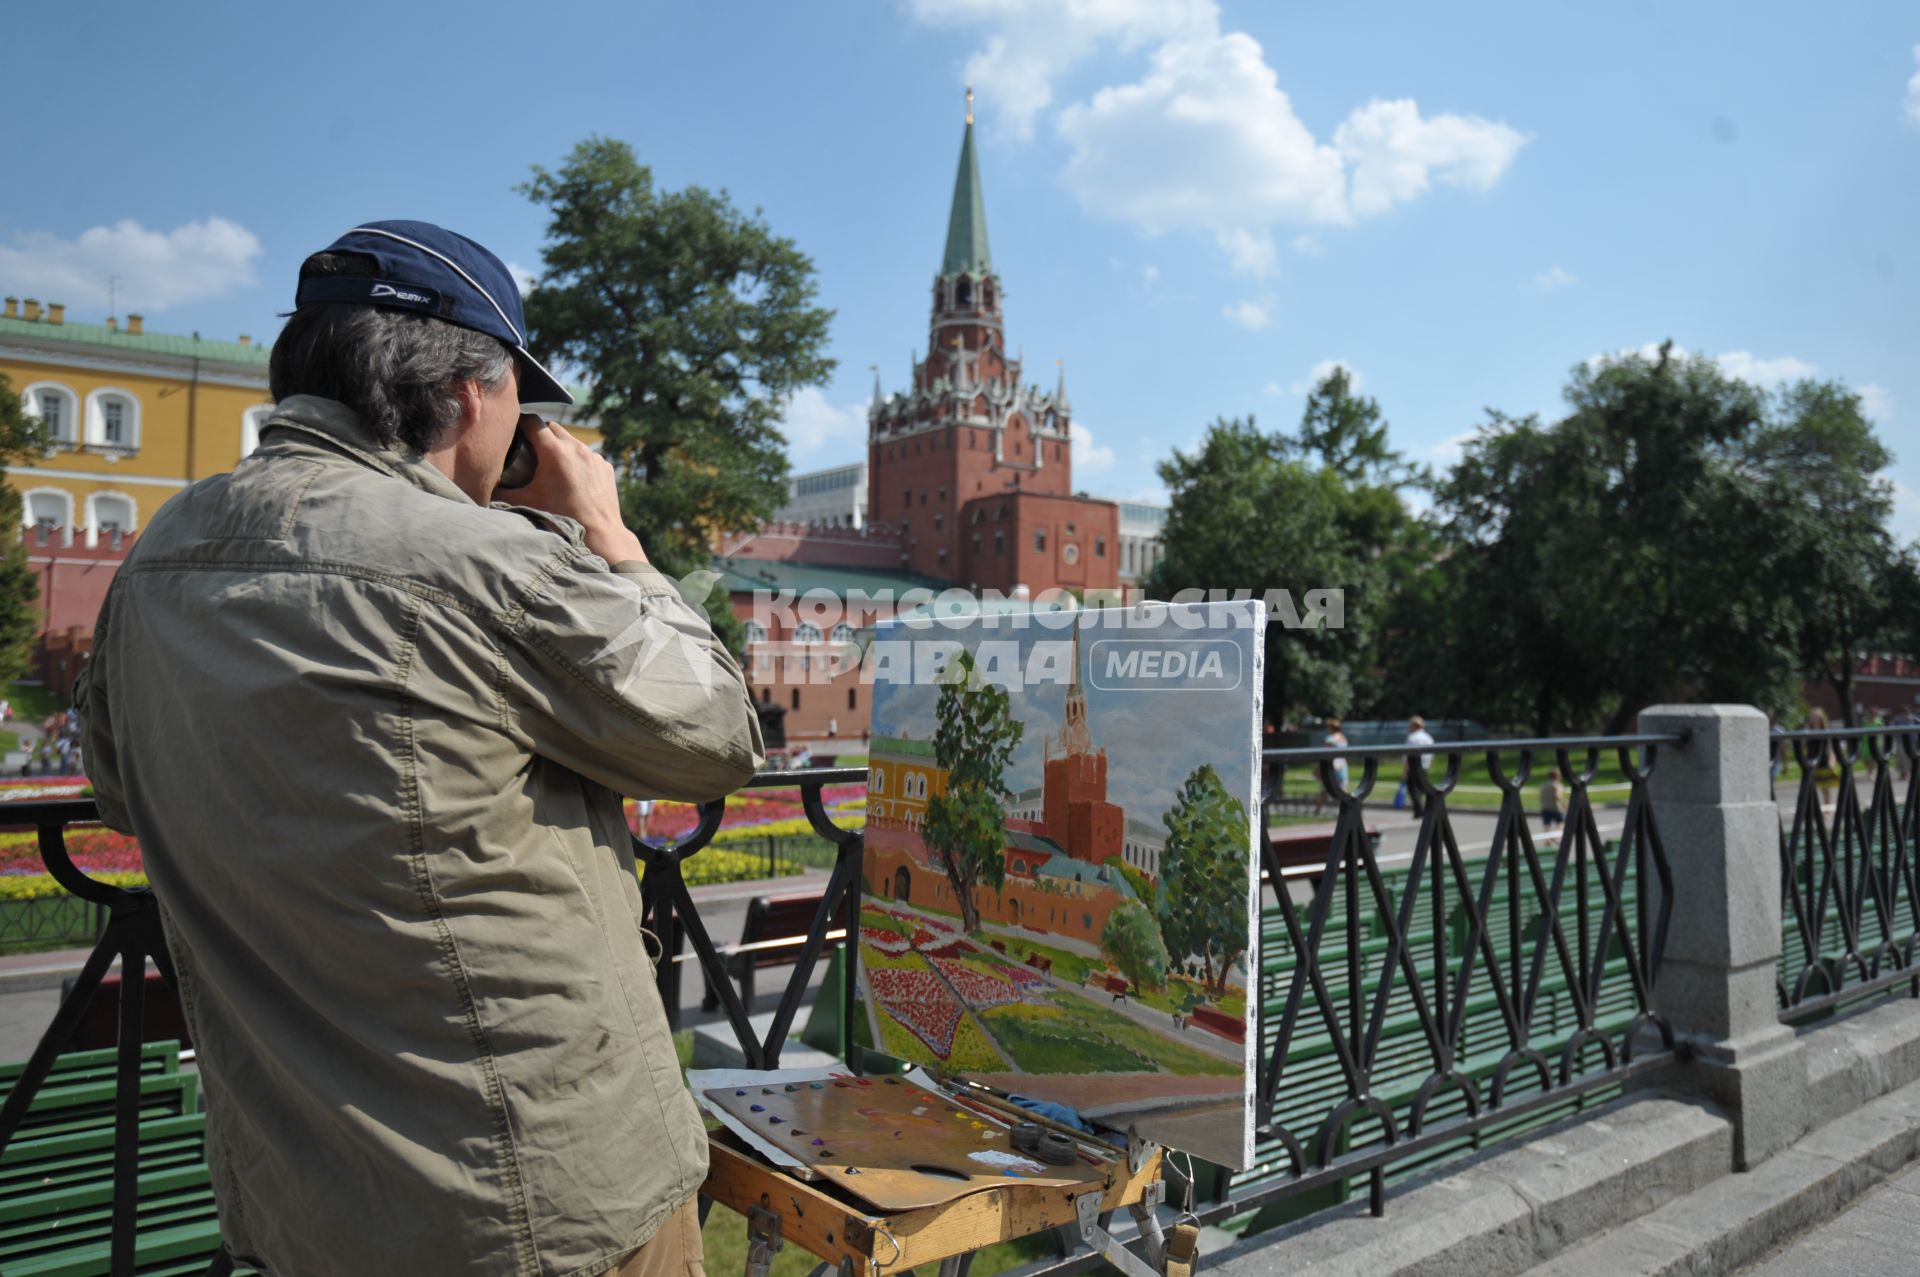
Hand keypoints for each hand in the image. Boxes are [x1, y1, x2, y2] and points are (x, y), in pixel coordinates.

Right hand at [495, 419, 646, 564]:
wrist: (598, 533)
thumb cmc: (560, 518)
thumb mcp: (526, 503)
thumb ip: (500, 493)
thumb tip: (480, 487)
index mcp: (555, 452)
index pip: (533, 422)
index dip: (521, 422)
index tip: (514, 428)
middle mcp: (576, 448)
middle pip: (552, 427)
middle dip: (540, 433)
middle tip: (529, 446)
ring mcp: (593, 456)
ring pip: (572, 440)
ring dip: (559, 445)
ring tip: (550, 461)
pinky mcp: (605, 466)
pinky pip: (587, 455)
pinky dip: (577, 459)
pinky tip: (571, 475)